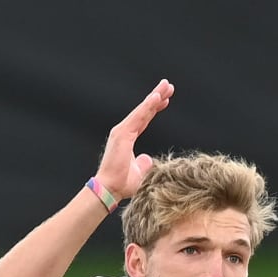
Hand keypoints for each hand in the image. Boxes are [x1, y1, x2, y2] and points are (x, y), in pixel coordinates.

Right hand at [94, 79, 174, 198]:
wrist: (109, 189)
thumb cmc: (121, 184)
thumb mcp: (139, 172)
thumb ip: (144, 164)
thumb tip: (147, 159)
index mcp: (127, 139)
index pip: (144, 120)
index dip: (154, 109)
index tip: (165, 100)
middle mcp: (124, 132)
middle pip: (144, 111)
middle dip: (157, 98)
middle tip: (168, 86)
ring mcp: (122, 132)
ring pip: (142, 110)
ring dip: (155, 97)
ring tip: (166, 86)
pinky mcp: (122, 134)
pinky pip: (138, 117)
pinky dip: (147, 106)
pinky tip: (157, 96)